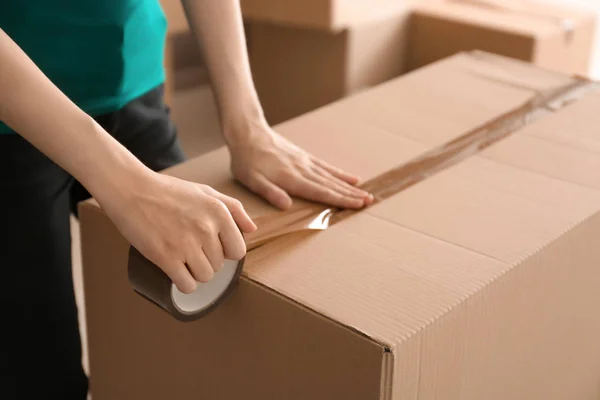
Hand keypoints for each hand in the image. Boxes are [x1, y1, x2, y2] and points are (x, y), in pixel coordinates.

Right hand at [95, 171, 256, 293]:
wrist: (131, 190)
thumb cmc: (169, 191)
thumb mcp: (205, 192)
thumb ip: (233, 208)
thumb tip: (252, 229)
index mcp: (219, 213)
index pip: (237, 251)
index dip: (225, 252)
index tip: (212, 247)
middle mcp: (206, 229)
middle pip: (219, 265)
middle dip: (207, 261)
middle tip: (190, 249)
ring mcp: (186, 244)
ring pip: (205, 277)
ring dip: (195, 274)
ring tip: (183, 260)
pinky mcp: (165, 257)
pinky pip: (186, 285)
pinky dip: (183, 284)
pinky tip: (176, 274)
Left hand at [228, 122, 372, 209]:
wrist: (248, 133)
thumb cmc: (247, 160)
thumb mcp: (252, 180)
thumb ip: (270, 192)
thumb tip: (286, 205)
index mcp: (291, 179)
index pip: (320, 192)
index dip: (339, 200)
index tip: (357, 205)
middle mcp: (303, 170)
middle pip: (331, 185)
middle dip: (351, 195)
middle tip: (369, 201)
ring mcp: (306, 162)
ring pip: (332, 177)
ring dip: (349, 186)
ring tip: (366, 193)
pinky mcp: (304, 157)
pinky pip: (326, 167)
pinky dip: (340, 173)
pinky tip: (351, 178)